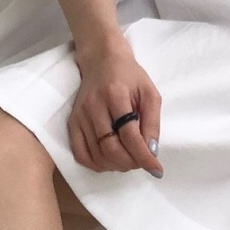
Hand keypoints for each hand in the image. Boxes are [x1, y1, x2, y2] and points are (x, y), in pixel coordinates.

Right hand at [70, 41, 163, 176]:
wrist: (102, 60)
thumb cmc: (130, 76)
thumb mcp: (150, 93)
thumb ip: (152, 123)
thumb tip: (151, 152)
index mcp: (116, 95)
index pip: (130, 135)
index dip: (144, 156)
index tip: (157, 169)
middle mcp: (94, 106)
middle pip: (111, 148)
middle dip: (130, 163)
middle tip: (142, 162)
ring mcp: (80, 116)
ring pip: (96, 155)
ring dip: (116, 165)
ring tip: (129, 160)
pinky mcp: (72, 122)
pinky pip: (80, 153)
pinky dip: (96, 164)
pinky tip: (110, 161)